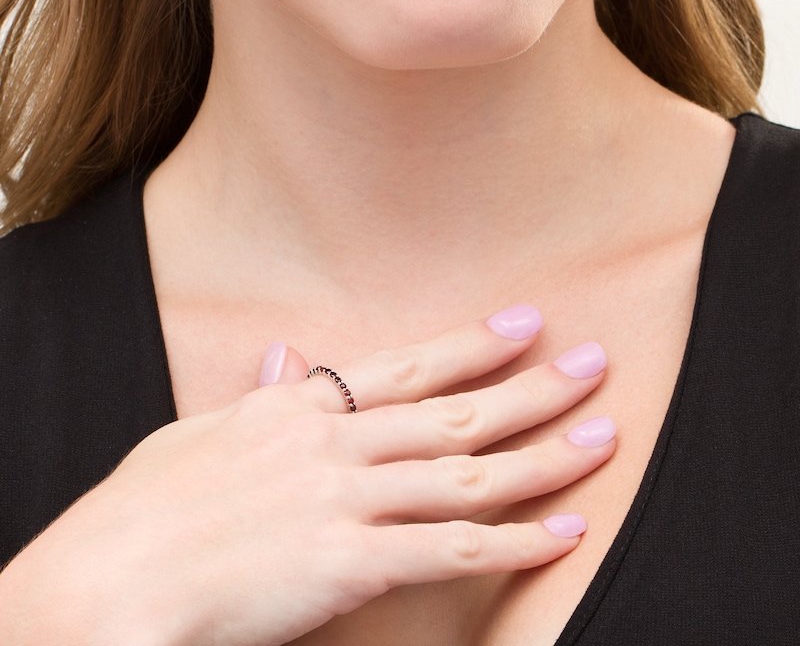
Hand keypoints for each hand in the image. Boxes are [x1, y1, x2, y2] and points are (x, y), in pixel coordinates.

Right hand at [0, 305, 614, 645]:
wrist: (105, 584)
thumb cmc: (142, 511)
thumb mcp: (201, 435)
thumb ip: (259, 398)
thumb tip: (288, 358)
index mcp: (300, 410)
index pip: (407, 366)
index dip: (472, 344)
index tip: (524, 323)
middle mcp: (335, 444)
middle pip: (457, 410)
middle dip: (533, 386)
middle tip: (595, 362)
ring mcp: (347, 500)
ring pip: (468, 472)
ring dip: (542, 457)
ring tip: (601, 438)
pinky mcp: (351, 565)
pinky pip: (450, 550)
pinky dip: (513, 542)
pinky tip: (562, 533)